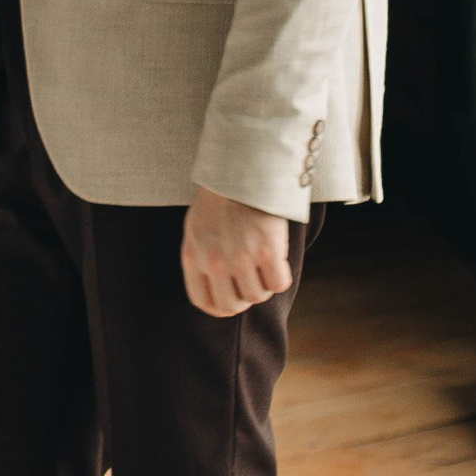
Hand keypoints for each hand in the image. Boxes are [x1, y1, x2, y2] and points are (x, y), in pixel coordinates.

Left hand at [181, 185, 295, 317]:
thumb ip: (201, 257)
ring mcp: (240, 258)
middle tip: (252, 281)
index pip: (203, 302)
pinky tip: (278, 259)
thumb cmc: (220, 198)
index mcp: (193, 257)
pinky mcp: (267, 251)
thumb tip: (215, 284)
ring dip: (264, 284)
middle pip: (232, 306)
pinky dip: (281, 276)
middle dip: (244, 298)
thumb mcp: (196, 228)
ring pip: (257, 296)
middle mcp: (214, 262)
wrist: (241, 170)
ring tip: (265, 263)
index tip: (233, 299)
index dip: (221, 306)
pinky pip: (279, 283)